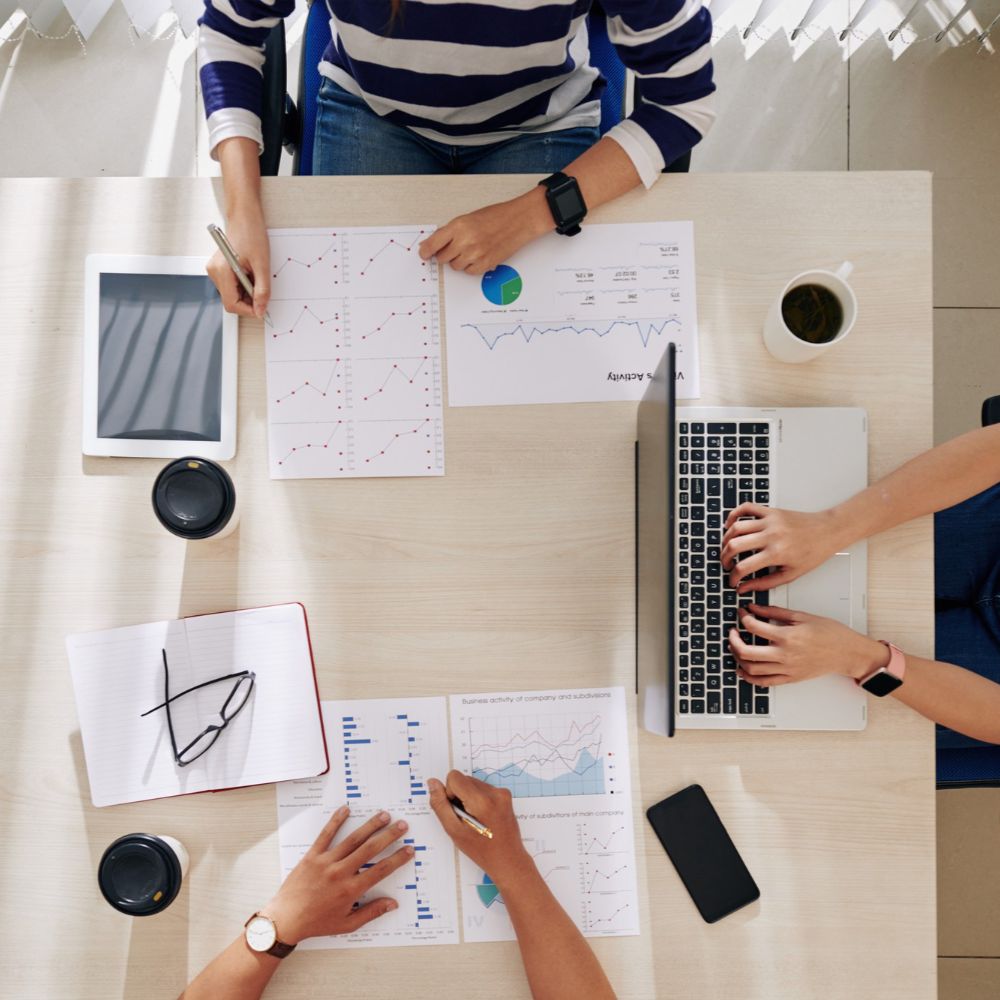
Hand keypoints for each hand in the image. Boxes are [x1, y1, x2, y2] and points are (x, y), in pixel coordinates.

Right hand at [207, 206, 270, 319]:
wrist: (244, 217)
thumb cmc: (252, 234)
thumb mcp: (262, 265)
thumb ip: (262, 290)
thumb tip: (261, 310)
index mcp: (222, 271)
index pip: (231, 304)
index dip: (248, 310)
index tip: (262, 309)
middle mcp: (214, 272)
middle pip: (231, 301)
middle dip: (249, 301)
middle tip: (262, 290)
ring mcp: (215, 271)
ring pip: (232, 294)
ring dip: (247, 293)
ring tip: (256, 277)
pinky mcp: (219, 269)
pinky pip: (231, 286)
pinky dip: (243, 286)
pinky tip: (250, 275)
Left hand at [261, 806, 413, 943]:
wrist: (285, 919)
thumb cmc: (316, 923)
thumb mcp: (347, 924)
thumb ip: (371, 912)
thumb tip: (392, 904)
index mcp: (350, 890)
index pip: (381, 870)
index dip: (397, 859)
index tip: (408, 850)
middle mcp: (340, 873)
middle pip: (370, 849)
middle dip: (389, 835)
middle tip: (402, 825)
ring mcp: (326, 862)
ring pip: (352, 839)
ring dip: (370, 826)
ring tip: (383, 815)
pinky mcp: (312, 856)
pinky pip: (326, 834)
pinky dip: (336, 821)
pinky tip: (346, 809)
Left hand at [418, 188, 551, 274]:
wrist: (518, 221)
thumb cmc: (495, 217)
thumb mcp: (468, 218)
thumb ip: (450, 232)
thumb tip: (432, 244)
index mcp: (458, 226)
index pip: (433, 244)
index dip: (426, 251)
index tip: (424, 254)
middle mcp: (465, 241)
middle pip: (442, 258)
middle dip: (445, 254)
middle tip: (455, 247)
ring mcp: (475, 255)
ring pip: (455, 266)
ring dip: (459, 260)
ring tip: (471, 249)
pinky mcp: (485, 265)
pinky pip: (468, 272)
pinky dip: (471, 266)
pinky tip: (479, 255)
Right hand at [427, 772, 532, 887]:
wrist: (507, 860)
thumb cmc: (481, 850)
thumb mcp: (454, 830)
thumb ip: (440, 805)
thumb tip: (433, 783)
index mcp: (481, 801)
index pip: (455, 777)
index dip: (449, 793)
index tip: (456, 811)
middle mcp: (495, 793)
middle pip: (464, 779)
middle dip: (459, 796)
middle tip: (465, 819)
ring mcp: (502, 793)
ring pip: (473, 783)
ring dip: (469, 798)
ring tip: (475, 819)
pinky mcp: (505, 795)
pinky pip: (483, 788)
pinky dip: (478, 799)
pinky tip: (482, 816)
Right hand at [720, 504, 846, 591]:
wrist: (828, 531)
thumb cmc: (813, 553)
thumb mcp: (791, 574)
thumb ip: (764, 583)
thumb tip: (744, 588)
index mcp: (776, 553)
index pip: (743, 567)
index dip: (733, 577)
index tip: (733, 581)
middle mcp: (770, 535)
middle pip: (734, 545)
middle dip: (724, 558)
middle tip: (726, 564)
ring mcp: (769, 521)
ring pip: (736, 527)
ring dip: (725, 539)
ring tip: (726, 548)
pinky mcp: (771, 511)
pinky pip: (746, 508)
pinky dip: (733, 515)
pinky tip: (730, 525)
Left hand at [729, 604, 889, 685]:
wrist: (848, 653)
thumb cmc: (830, 633)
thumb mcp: (802, 616)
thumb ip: (775, 611)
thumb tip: (754, 607)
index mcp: (787, 636)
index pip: (754, 627)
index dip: (743, 618)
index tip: (742, 613)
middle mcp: (784, 655)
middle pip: (746, 652)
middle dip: (733, 641)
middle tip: (732, 632)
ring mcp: (787, 669)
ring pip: (752, 669)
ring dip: (738, 658)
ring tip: (736, 648)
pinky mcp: (790, 679)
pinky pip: (764, 682)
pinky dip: (749, 678)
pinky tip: (742, 670)